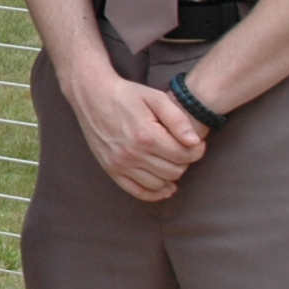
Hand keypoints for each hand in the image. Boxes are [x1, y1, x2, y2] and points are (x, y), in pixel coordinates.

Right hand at [62, 62, 205, 201]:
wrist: (91, 95)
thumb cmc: (126, 94)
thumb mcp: (155, 98)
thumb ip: (178, 119)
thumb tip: (195, 142)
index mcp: (146, 135)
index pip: (184, 156)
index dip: (197, 151)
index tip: (196, 144)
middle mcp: (132, 154)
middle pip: (174, 171)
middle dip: (184, 161)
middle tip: (182, 149)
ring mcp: (119, 164)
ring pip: (159, 183)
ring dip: (170, 175)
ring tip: (170, 160)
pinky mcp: (110, 169)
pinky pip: (137, 191)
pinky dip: (154, 193)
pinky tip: (164, 187)